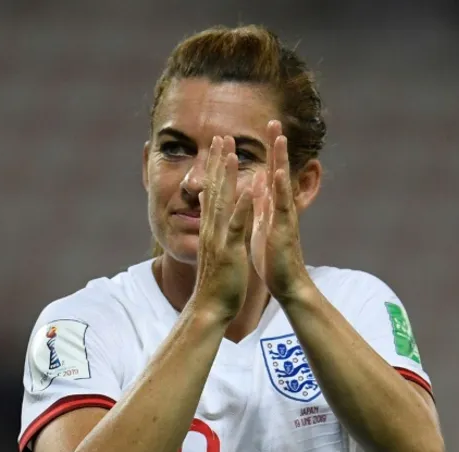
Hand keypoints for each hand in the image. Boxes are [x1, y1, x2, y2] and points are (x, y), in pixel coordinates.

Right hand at [189, 136, 255, 321]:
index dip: (215, 170)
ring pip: (222, 201)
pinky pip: (237, 224)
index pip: (212, 193)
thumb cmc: (216, 282)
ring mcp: (219, 238)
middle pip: (214, 190)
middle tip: (220, 137)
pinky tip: (250, 188)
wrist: (211, 307)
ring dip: (227, 176)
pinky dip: (243, 205)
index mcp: (210, 229)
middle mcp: (211, 229)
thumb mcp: (212, 251)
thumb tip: (208, 215)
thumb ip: (211, 230)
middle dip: (217, 163)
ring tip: (231, 153)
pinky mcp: (229, 250)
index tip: (218, 148)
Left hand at [250, 121, 311, 303]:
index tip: (264, 130)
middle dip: (277, 147)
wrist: (285, 284)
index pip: (269, 174)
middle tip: (275, 121)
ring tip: (280, 138)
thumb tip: (257, 185)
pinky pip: (281, 207)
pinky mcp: (284, 231)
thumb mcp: (261, 225)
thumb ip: (261, 205)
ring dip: (281, 160)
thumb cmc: (273, 257)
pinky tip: (278, 173)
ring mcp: (285, 218)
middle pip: (279, 172)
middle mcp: (280, 208)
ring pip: (283, 184)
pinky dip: (280, 189)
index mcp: (271, 207)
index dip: (267, 153)